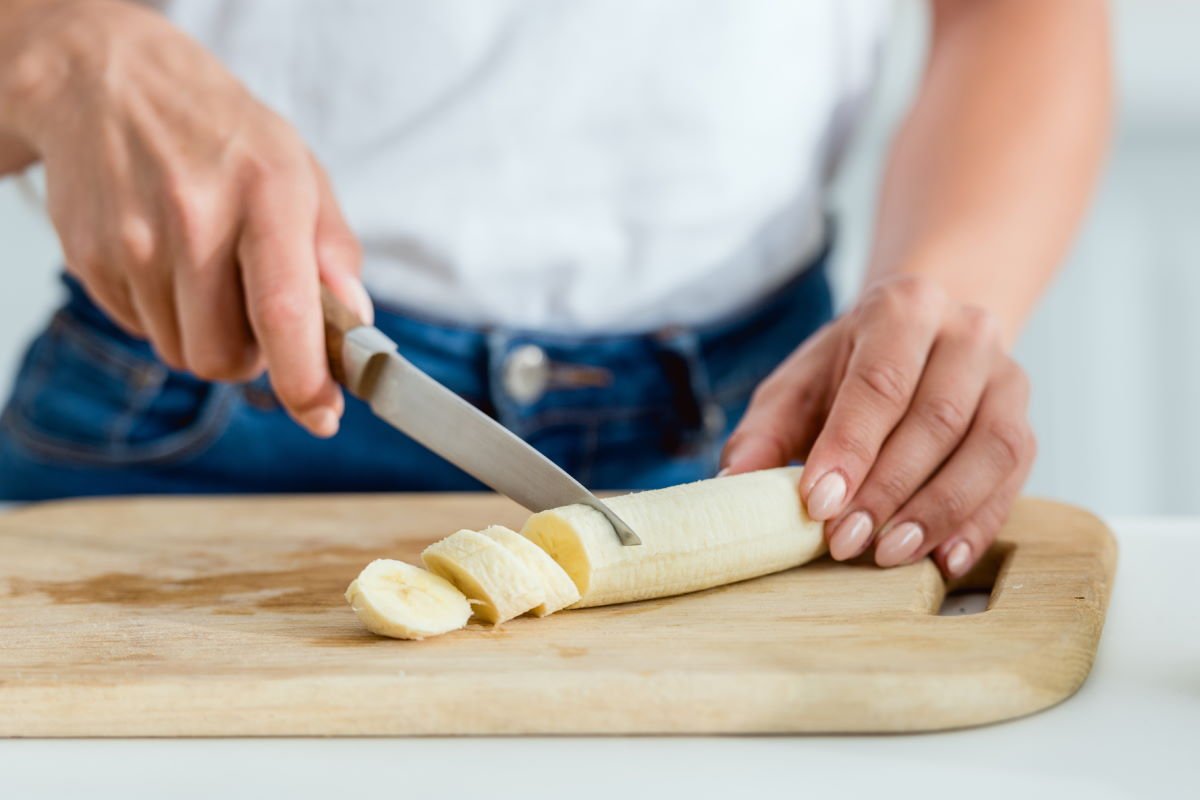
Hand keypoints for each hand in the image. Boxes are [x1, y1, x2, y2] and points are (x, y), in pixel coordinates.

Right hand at [0, 0, 372, 435]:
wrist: (112, 83)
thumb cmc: (225, 137)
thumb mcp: (302, 175)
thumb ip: (334, 255)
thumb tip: (356, 326)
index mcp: (266, 193)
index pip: (283, 311)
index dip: (304, 379)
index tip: (322, 413)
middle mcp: (194, 218)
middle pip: (224, 357)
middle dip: (252, 358)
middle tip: (258, 312)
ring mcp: (132, 240)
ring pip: (181, 353)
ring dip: (207, 336)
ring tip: (210, 274)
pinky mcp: (89, 258)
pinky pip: (141, 330)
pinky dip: (166, 316)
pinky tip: (169, 261)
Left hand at [720, 275, 1035, 578]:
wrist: (925, 339)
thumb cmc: (851, 368)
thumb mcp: (798, 385)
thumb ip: (765, 431)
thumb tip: (732, 482)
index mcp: (902, 308)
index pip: (879, 384)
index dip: (850, 448)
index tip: (818, 503)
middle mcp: (966, 333)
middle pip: (935, 419)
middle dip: (887, 489)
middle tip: (845, 541)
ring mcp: (1006, 376)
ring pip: (987, 448)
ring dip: (938, 511)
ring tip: (889, 553)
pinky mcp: (1025, 420)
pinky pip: (1014, 477)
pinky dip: (980, 523)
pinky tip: (945, 558)